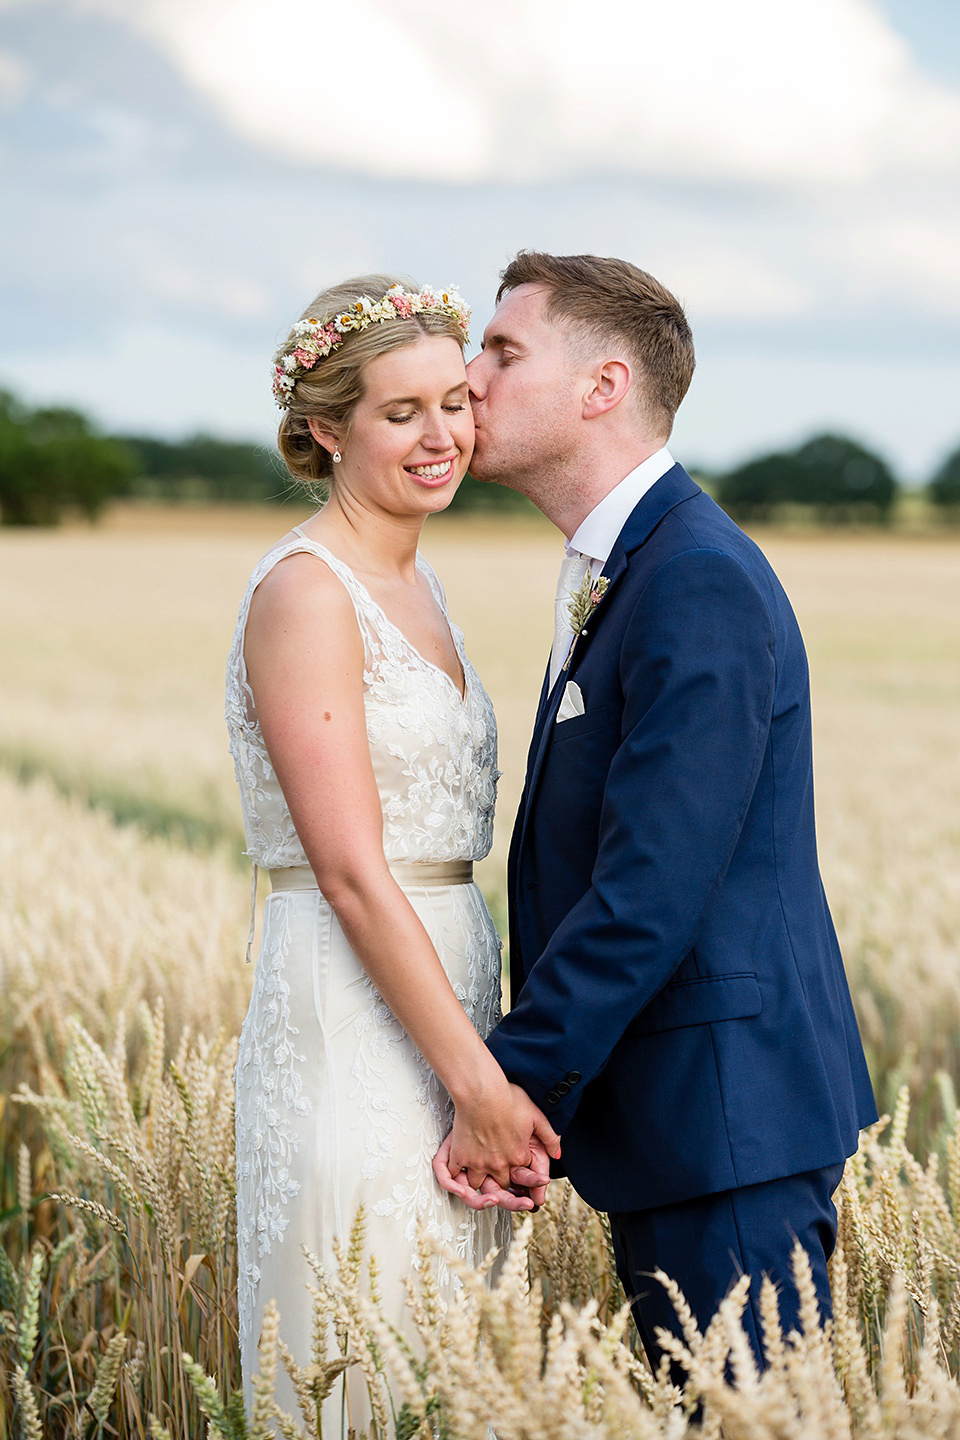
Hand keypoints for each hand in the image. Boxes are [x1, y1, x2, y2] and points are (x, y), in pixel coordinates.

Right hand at [432, 1083, 559, 1208]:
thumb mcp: (537, 1115)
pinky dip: (455, 1178)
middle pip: (501, 1186)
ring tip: (479, 1178)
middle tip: (501, 1184)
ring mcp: (479, 1163)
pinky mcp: (461, 1157)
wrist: (481, 1091)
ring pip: (479, 1184)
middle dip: (502, 1186)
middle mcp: (499, 1164)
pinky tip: (458, 1176)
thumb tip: (557, 1154)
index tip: (523, 1184)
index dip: (524, 1181)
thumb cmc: (507, 1097)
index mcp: (519, 1156)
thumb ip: (550, 1137)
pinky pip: (455, 1176)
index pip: (523, 1179)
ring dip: (480, 1182)